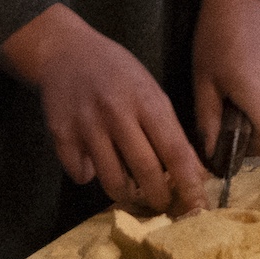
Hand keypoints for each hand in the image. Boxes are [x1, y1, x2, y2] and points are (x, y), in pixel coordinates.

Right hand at [0, 3, 207, 212]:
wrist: (66, 51)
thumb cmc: (116, 71)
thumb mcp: (150, 91)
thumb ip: (170, 130)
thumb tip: (194, 172)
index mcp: (147, 101)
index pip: (175, 151)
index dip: (189, 184)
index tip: (198, 207)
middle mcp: (117, 113)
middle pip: (145, 171)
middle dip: (159, 197)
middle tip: (162, 204)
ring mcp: (87, 125)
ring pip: (112, 180)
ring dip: (126, 196)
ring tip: (132, 195)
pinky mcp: (61, 135)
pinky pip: (80, 173)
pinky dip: (89, 175)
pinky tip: (93, 164)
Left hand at [189, 0, 259, 179]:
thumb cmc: (216, 37)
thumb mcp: (204, 80)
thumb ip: (208, 120)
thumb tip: (210, 153)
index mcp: (257, 95)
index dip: (255, 151)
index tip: (234, 142)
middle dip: (248, 129)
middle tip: (223, 113)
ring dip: (254, 111)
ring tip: (231, 89)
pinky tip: (243, 74)